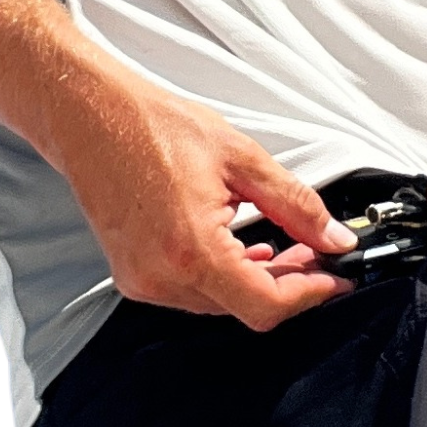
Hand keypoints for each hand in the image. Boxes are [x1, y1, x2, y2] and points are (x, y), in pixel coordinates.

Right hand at [52, 72, 356, 330]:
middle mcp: (162, 276)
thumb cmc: (152, 127)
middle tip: (316, 253)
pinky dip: (224, 277)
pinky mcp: (132, 275)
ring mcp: (142, 281)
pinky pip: (191, 293)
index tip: (335, 279)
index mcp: (192, 250)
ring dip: (257, 281)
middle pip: (245, 308)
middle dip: (289, 284)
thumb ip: (297, 206)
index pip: (266, 305)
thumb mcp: (243, 159)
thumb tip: (334, 238)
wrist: (92, 117)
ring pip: (220, 305)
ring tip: (282, 244)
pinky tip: (241, 246)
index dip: (310, 294)